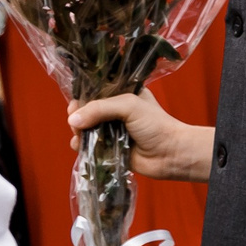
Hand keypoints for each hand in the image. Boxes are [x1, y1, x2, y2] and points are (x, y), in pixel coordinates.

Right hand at [67, 93, 214, 180]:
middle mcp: (115, 111)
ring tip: (80, 136)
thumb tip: (73, 120)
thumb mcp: (129, 106)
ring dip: (77, 132)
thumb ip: (100, 108)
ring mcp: (112, 130)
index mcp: (122, 94)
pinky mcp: (110, 148)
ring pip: (85, 129)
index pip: (94, 91)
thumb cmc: (157, 125)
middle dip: (77, 116)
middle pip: (86, 110)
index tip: (75, 104)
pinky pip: (89, 146)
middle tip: (77, 123)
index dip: (82, 97)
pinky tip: (80, 146)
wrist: (172, 154)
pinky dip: (81, 146)